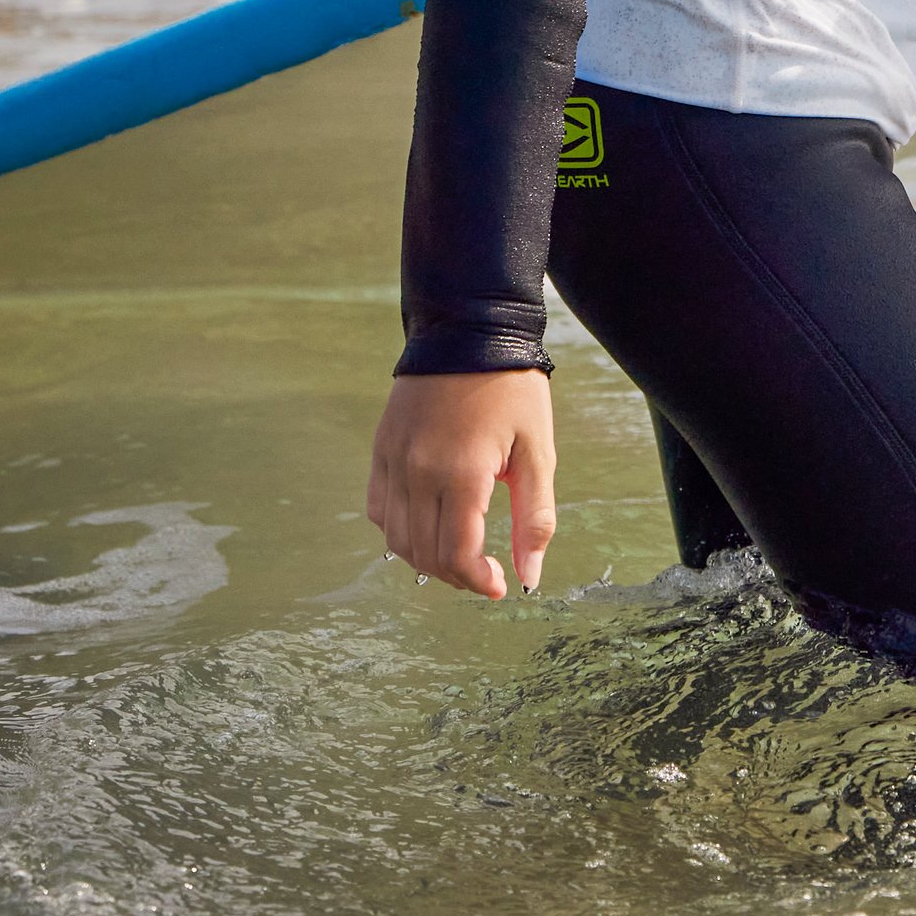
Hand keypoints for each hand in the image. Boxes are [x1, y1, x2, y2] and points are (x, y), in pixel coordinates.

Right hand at [367, 369, 556, 597]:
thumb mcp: (538, 451)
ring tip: (458, 556)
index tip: (499, 586)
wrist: (469, 330)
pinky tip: (426, 527)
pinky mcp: (381, 448)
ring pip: (396, 538)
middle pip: (425, 553)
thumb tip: (529, 575)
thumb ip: (534, 517)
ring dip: (426, 559)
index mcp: (462, 473)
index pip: (456, 554)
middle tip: (484, 572)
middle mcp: (418, 472)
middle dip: (456, 575)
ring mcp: (393, 460)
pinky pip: (378, 508)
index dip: (477, 581)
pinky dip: (397, 530)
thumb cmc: (513, 390)